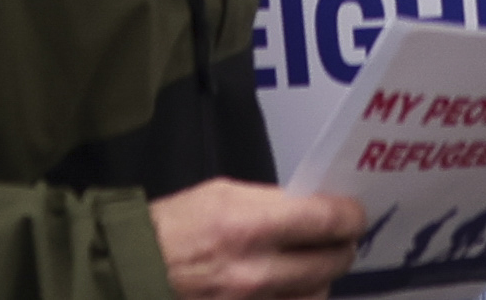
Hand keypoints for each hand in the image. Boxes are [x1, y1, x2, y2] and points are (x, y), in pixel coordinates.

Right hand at [150, 180, 367, 299]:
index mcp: (248, 226)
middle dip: (341, 249)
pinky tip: (290, 288)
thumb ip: (268, 203)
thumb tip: (305, 209)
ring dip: (320, 279)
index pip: (326, 221)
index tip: (353, 214)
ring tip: (313, 266)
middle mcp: (256, 271)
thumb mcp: (219, 195)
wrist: (132, 273)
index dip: (349, 217)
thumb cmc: (169, 229)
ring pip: (315, 295)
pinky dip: (296, 299)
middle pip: (330, 263)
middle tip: (341, 240)